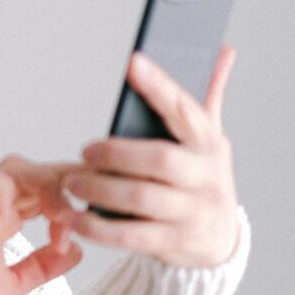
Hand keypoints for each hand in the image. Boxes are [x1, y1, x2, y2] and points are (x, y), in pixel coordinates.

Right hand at [0, 155, 86, 294]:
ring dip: (45, 185)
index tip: (92, 218)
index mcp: (0, 222)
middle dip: (65, 182)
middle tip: (87, 208)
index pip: (38, 188)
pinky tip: (34, 219)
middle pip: (31, 171)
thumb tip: (76, 251)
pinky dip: (9, 189)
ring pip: (13, 169)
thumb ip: (42, 265)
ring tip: (63, 217)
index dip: (67, 192)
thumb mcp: (16, 283)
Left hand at [61, 45, 241, 268]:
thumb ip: (208, 97)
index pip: (185, 109)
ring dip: (100, 189)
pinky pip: (130, 236)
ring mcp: (192, 212)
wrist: (218, 243)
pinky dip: (98, 228)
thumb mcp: (209, 140)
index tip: (133, 63)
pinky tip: (76, 218)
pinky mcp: (174, 243)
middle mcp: (205, 176)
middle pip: (159, 159)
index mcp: (209, 143)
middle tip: (84, 151)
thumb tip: (223, 50)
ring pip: (141, 198)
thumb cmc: (200, 179)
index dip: (159, 86)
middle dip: (115, 153)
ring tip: (71, 183)